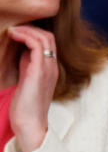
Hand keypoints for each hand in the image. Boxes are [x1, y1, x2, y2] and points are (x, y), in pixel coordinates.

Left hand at [7, 25, 58, 151]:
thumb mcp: (27, 79)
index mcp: (51, 70)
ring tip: (12, 30)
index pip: (49, 43)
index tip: (17, 33)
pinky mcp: (39, 71)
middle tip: (14, 29)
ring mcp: (48, 69)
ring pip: (44, 38)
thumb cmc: (25, 105)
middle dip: (30, 28)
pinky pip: (36, 45)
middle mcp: (52, 67)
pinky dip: (24, 36)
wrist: (29, 123)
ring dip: (26, 29)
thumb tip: (22, 49)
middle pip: (49, 37)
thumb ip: (27, 64)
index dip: (33, 33)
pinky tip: (12, 35)